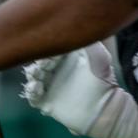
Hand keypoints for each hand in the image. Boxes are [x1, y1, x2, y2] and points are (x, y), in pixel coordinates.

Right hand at [22, 42, 137, 137]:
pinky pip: (32, 95)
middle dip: (38, 62)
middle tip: (43, 65)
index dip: (47, 47)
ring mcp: (49, 85)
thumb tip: (81, 27)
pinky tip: (36, 89)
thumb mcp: (101, 58)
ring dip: (33, 75)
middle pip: (38, 61)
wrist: (106, 110)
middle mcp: (55, 69)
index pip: (51, 48)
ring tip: (37, 77)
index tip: (51, 50)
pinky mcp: (45, 101)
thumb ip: (90, 43)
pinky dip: (31, 91)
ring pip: (33, 76)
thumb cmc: (104, 82)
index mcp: (66, 57)